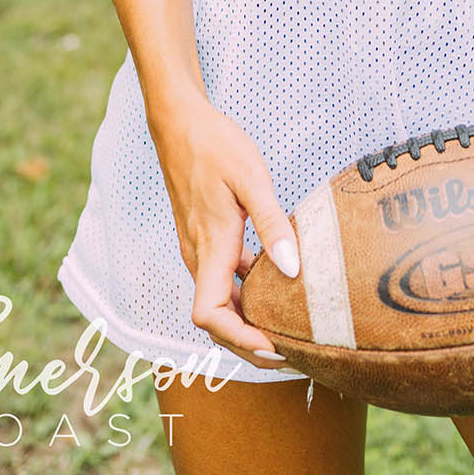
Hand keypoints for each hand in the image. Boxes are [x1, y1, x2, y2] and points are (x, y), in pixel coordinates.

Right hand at [149, 98, 303, 372]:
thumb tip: (291, 270)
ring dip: (249, 320)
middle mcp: (199, 255)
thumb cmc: (214, 145)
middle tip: (293, 352)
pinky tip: (277, 284)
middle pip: (217, 320)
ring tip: (291, 327)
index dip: (240, 341)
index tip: (275, 348)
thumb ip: (272, 224)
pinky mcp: (205, 237)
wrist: (180, 123)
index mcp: (209, 247)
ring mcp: (199, 247)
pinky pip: (223, 278)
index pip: (210, 316)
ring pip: (221, 300)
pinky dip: (246, 293)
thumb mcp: (251, 178)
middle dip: (250, 343)